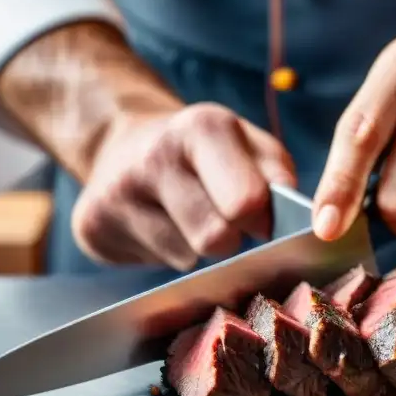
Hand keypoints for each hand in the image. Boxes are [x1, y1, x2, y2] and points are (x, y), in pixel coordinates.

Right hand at [71, 103, 295, 270]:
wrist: (123, 145)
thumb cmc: (207, 154)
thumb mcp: (249, 146)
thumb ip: (279, 176)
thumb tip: (304, 217)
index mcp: (201, 128)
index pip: (246, 203)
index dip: (262, 222)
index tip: (261, 221)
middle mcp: (154, 156)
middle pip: (215, 240)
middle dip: (229, 242)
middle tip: (223, 224)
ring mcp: (116, 193)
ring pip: (183, 260)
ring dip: (195, 251)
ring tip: (186, 221)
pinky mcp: (91, 227)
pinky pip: (149, 267)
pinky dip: (163, 255)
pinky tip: (157, 229)